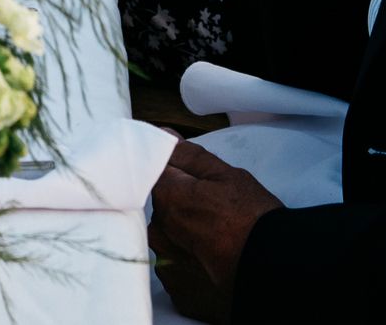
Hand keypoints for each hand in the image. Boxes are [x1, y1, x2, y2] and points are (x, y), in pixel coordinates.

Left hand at [149, 140, 280, 315]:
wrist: (279, 274)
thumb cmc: (255, 222)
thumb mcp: (227, 176)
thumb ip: (188, 155)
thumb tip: (162, 136)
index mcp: (166, 198)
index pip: (150, 175)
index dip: (169, 176)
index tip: (185, 181)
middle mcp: (159, 233)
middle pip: (161, 211)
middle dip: (179, 207)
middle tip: (211, 215)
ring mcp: (168, 267)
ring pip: (168, 241)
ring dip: (183, 238)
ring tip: (215, 242)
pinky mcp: (180, 294)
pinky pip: (177, 271)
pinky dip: (191, 266)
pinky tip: (213, 264)